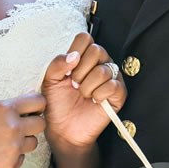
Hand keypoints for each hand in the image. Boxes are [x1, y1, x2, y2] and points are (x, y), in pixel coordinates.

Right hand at [0, 94, 45, 167]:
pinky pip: (21, 158)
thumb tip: (24, 103)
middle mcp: (13, 129)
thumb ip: (4, 105)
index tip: (33, 108)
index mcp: (5, 110)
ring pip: (33, 143)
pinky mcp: (9, 166)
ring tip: (5, 140)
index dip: (37, 104)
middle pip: (41, 124)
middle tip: (22, 125)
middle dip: (33, 123)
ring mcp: (12, 149)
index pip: (38, 102)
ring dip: (24, 140)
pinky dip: (13, 155)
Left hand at [41, 33, 126, 153]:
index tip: (67, 70)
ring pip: (103, 70)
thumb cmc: (57, 103)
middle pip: (97, 50)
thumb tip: (74, 55)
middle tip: (74, 84)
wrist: (63, 129)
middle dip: (80, 71)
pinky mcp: (118, 94)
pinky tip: (94, 101)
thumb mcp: (50, 80)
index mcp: (83, 56)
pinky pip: (113, 85)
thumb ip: (58, 63)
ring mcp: (110, 78)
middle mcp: (99, 63)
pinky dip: (99, 94)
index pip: (85, 38)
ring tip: (83, 95)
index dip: (75, 52)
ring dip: (87, 86)